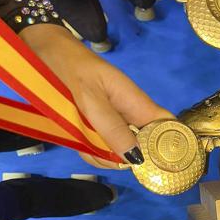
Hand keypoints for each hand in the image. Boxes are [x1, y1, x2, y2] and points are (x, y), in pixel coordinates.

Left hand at [19, 25, 173, 167]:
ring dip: (106, 158)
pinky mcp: (101, 128)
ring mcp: (117, 124)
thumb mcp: (91, 98)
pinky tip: (81, 144)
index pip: (168, 127)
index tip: (155, 165)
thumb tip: (137, 158)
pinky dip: (93, 153)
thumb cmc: (74, 69)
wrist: (49, 53)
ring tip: (87, 148)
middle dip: (127, 160)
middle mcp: (132, 117)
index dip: (169, 147)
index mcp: (139, 105)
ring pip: (123, 152)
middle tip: (108, 159)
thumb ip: (112, 127)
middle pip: (145, 147)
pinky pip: (104, 149)